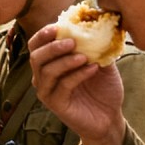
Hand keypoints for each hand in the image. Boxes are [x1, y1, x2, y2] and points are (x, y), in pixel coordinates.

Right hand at [28, 25, 125, 144]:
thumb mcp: (101, 63)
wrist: (110, 117)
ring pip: (46, 71)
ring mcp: (47, 92)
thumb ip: (95, 47)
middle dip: (52, 47)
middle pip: (35, 57)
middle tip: (72, 41)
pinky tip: (93, 69)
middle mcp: (43, 78)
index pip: (36, 46)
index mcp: (49, 64)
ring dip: (64, 61)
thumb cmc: (102, 90)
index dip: (43, 35)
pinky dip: (77, 75)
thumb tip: (98, 27)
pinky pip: (62, 86)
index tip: (58, 26)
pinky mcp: (56, 104)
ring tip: (84, 56)